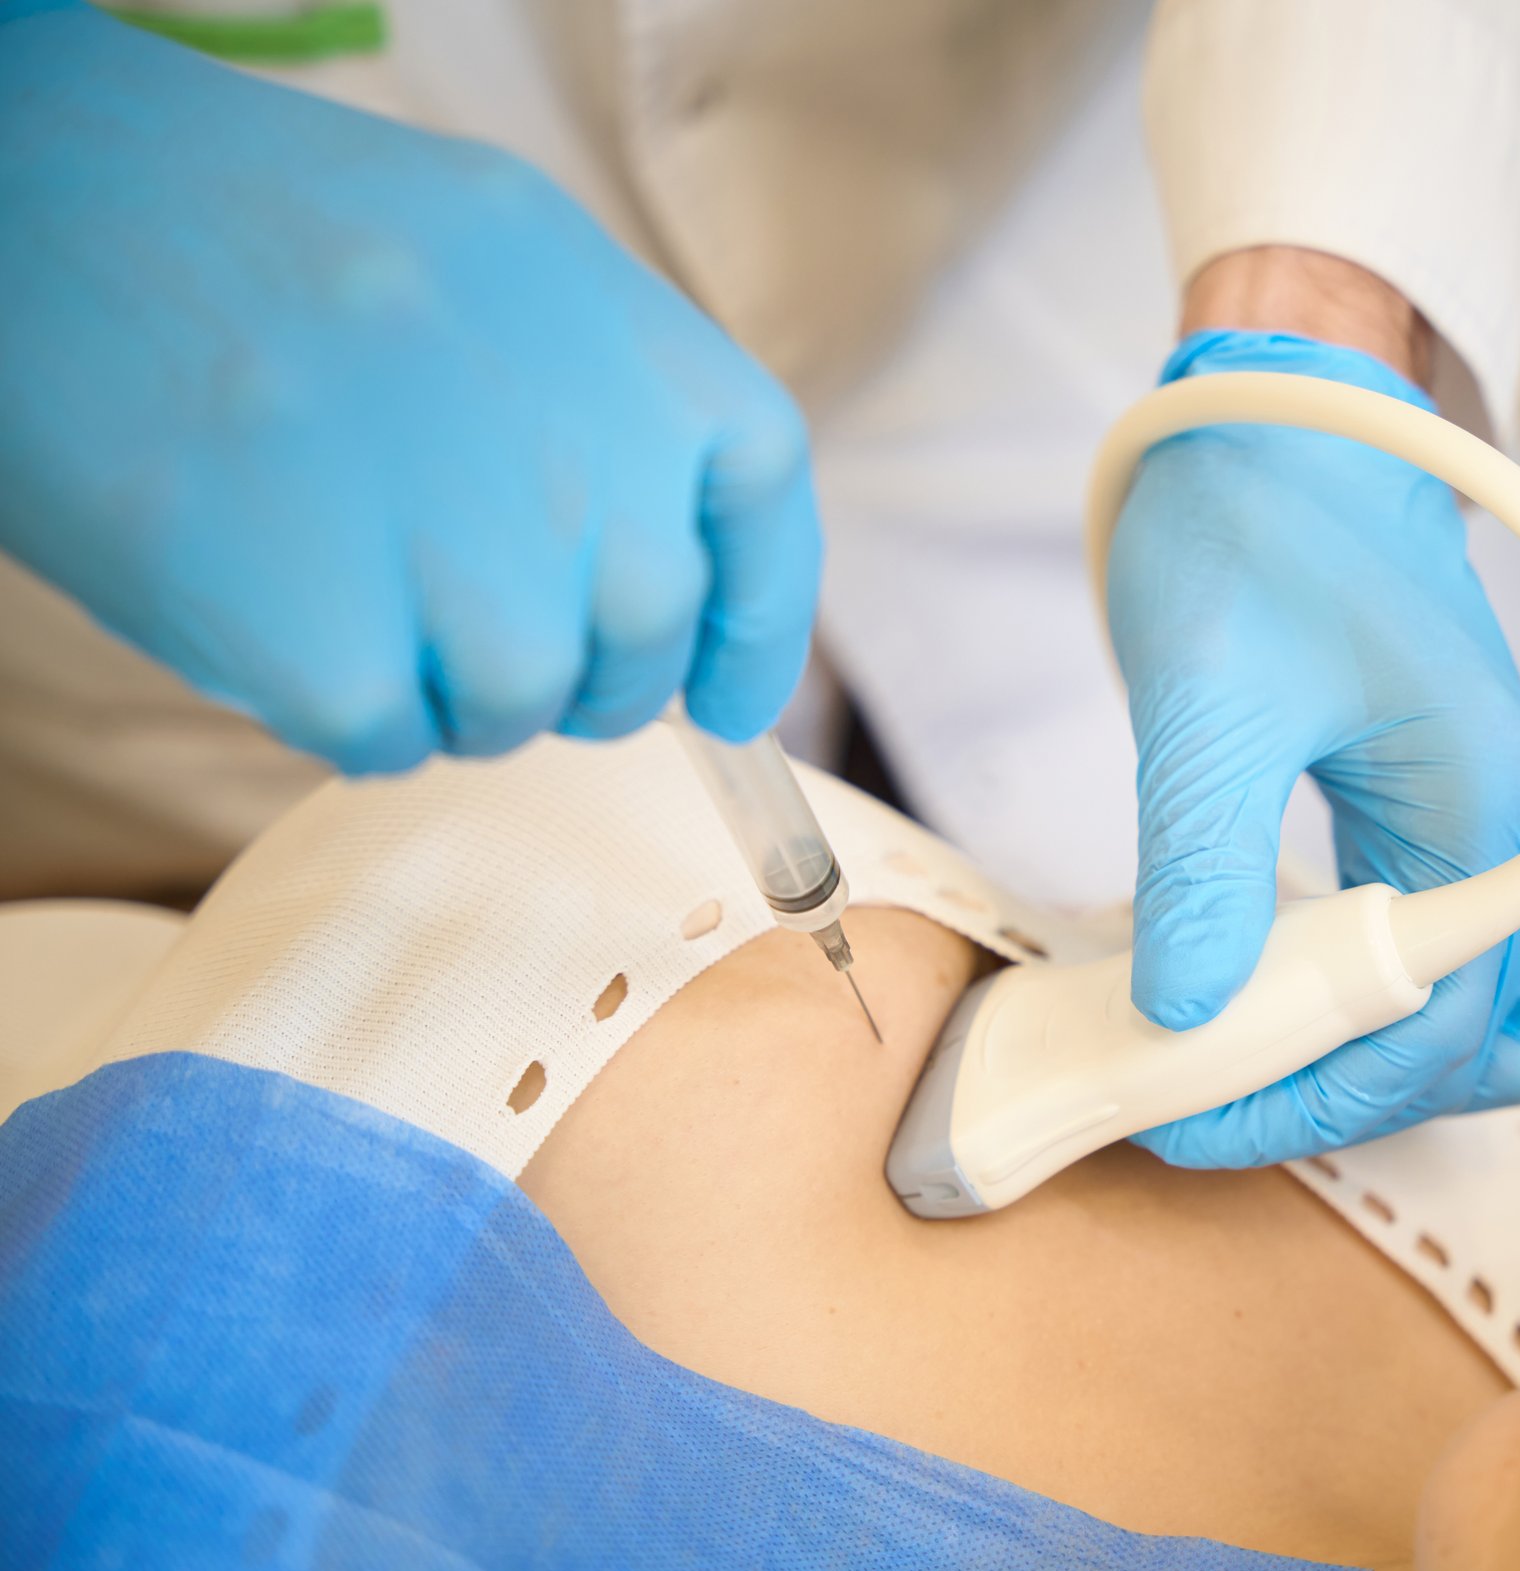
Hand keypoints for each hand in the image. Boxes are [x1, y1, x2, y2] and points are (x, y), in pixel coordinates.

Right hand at [0, 4, 816, 770]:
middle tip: (472, 619)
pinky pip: (392, 739)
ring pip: (526, 702)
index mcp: (615, 320)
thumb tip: (678, 591)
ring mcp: (458, 539)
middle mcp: (571, 432)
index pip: (761, 496)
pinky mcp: (331, 638)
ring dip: (450, 686)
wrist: (32, 197)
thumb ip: (602, 408)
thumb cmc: (252, 244)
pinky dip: (339, 707)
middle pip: (646, 628)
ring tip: (344, 579)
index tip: (729, 696)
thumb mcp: (485, 263)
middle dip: (581, 670)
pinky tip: (269, 600)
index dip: (758, 621)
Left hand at [1111, 325, 1519, 1167]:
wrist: (1294, 416)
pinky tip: (1247, 983)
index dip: (1302, 1097)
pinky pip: (1424, 955)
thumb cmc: (1262, 524)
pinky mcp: (1443, 812)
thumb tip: (1184, 1016)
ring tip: (1219, 1052)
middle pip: (1470, 1048)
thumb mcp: (1211, 700)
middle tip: (1198, 1094)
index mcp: (1488, 812)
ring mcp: (1489, 825)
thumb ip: (1205, 866)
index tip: (1178, 1114)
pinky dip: (1350, 1000)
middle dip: (1339, 1094)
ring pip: (1462, 1014)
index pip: (1424, 1031)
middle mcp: (1516, 835)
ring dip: (1354, 1057)